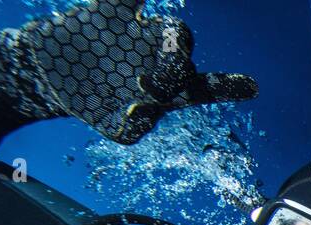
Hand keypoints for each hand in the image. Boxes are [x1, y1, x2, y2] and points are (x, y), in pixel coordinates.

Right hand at [0, 0, 257, 144]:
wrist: (56, 76)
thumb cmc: (96, 105)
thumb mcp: (115, 127)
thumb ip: (129, 127)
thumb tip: (139, 112)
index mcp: (170, 87)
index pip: (205, 87)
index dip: (228, 86)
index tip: (254, 86)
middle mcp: (162, 57)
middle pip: (186, 57)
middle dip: (175, 70)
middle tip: (145, 87)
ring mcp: (139, 33)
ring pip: (172, 31)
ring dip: (169, 43)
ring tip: (140, 73)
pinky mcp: (110, 13)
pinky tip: (138, 1)